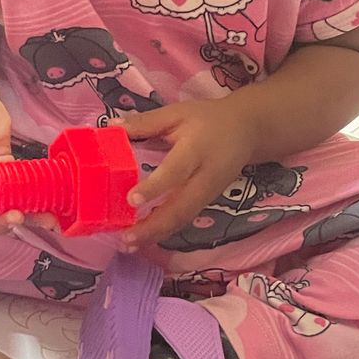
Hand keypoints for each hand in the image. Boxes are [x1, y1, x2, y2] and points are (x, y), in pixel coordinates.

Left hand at [119, 98, 255, 250]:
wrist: (247, 131)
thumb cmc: (208, 119)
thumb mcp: (178, 113)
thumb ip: (146, 122)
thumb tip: (111, 126)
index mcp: (196, 149)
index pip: (175, 172)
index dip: (154, 188)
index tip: (132, 200)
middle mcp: (205, 177)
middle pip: (181, 207)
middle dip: (154, 226)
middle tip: (127, 238)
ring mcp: (209, 193)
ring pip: (184, 219)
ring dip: (157, 235)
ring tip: (130, 245)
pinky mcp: (208, 201)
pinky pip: (186, 219)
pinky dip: (165, 231)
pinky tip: (145, 238)